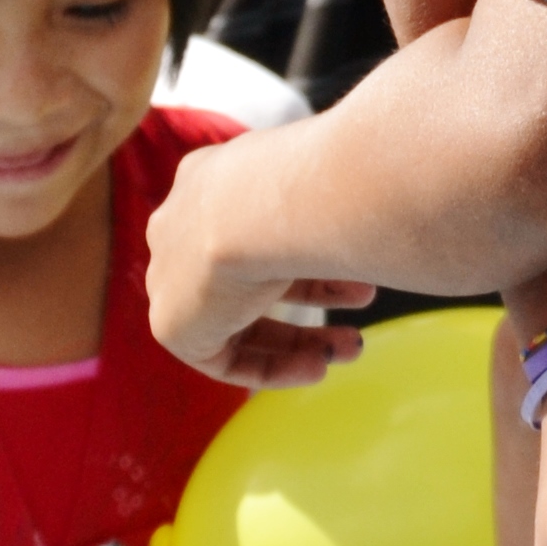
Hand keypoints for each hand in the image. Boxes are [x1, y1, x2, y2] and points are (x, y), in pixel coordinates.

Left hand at [145, 129, 378, 388]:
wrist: (255, 207)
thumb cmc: (303, 181)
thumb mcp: (321, 179)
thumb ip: (328, 198)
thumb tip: (375, 200)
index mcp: (210, 182)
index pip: (255, 230)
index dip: (309, 255)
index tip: (355, 270)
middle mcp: (183, 226)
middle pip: (247, 277)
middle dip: (313, 296)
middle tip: (363, 301)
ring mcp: (171, 275)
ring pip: (239, 319)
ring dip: (303, 337)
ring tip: (353, 347)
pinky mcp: (171, 324)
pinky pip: (224, 356)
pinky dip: (274, 366)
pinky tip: (319, 366)